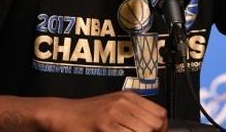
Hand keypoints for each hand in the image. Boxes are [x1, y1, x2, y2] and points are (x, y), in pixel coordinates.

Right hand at [47, 91, 166, 131]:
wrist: (64, 114)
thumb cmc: (89, 114)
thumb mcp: (115, 107)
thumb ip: (134, 114)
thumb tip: (156, 128)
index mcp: (130, 97)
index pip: (161, 114)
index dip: (162, 129)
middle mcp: (125, 102)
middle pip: (155, 125)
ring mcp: (115, 113)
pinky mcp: (105, 126)